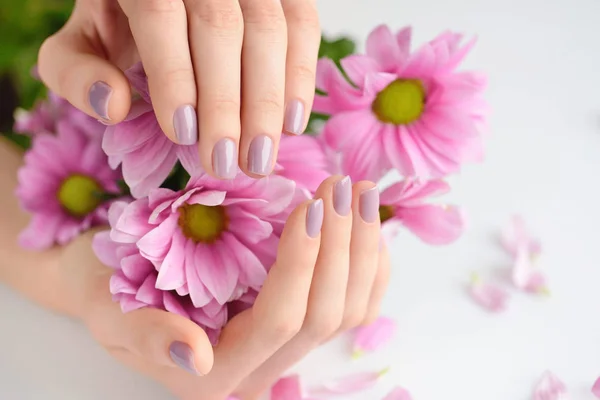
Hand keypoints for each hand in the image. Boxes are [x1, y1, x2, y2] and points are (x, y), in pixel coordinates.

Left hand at [37, 0, 320, 178]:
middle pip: (221, 26)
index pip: (161, 15)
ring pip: (269, 28)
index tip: (183, 135)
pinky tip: (291, 123)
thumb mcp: (83, 43)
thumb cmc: (120, 22)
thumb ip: (77, 72)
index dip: (175, 76)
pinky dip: (301, 76)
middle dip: (226, 102)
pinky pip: (303, 24)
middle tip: (224, 163)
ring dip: (267, 101)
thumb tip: (114, 106)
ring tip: (258, 159)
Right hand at [59, 176, 389, 399]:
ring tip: (361, 191)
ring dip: (362, 249)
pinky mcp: (299, 329)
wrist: (117, 285)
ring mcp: (285, 353)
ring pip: (348, 312)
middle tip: (341, 183)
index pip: (278, 320)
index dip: (301, 260)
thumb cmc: (109, 291)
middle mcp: (259, 371)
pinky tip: (367, 225)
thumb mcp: (110, 310)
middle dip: (340, 246)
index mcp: (217, 374)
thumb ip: (148, 337)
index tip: (311, 201)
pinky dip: (369, 265)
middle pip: (323, 316)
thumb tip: (195, 357)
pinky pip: (355, 306)